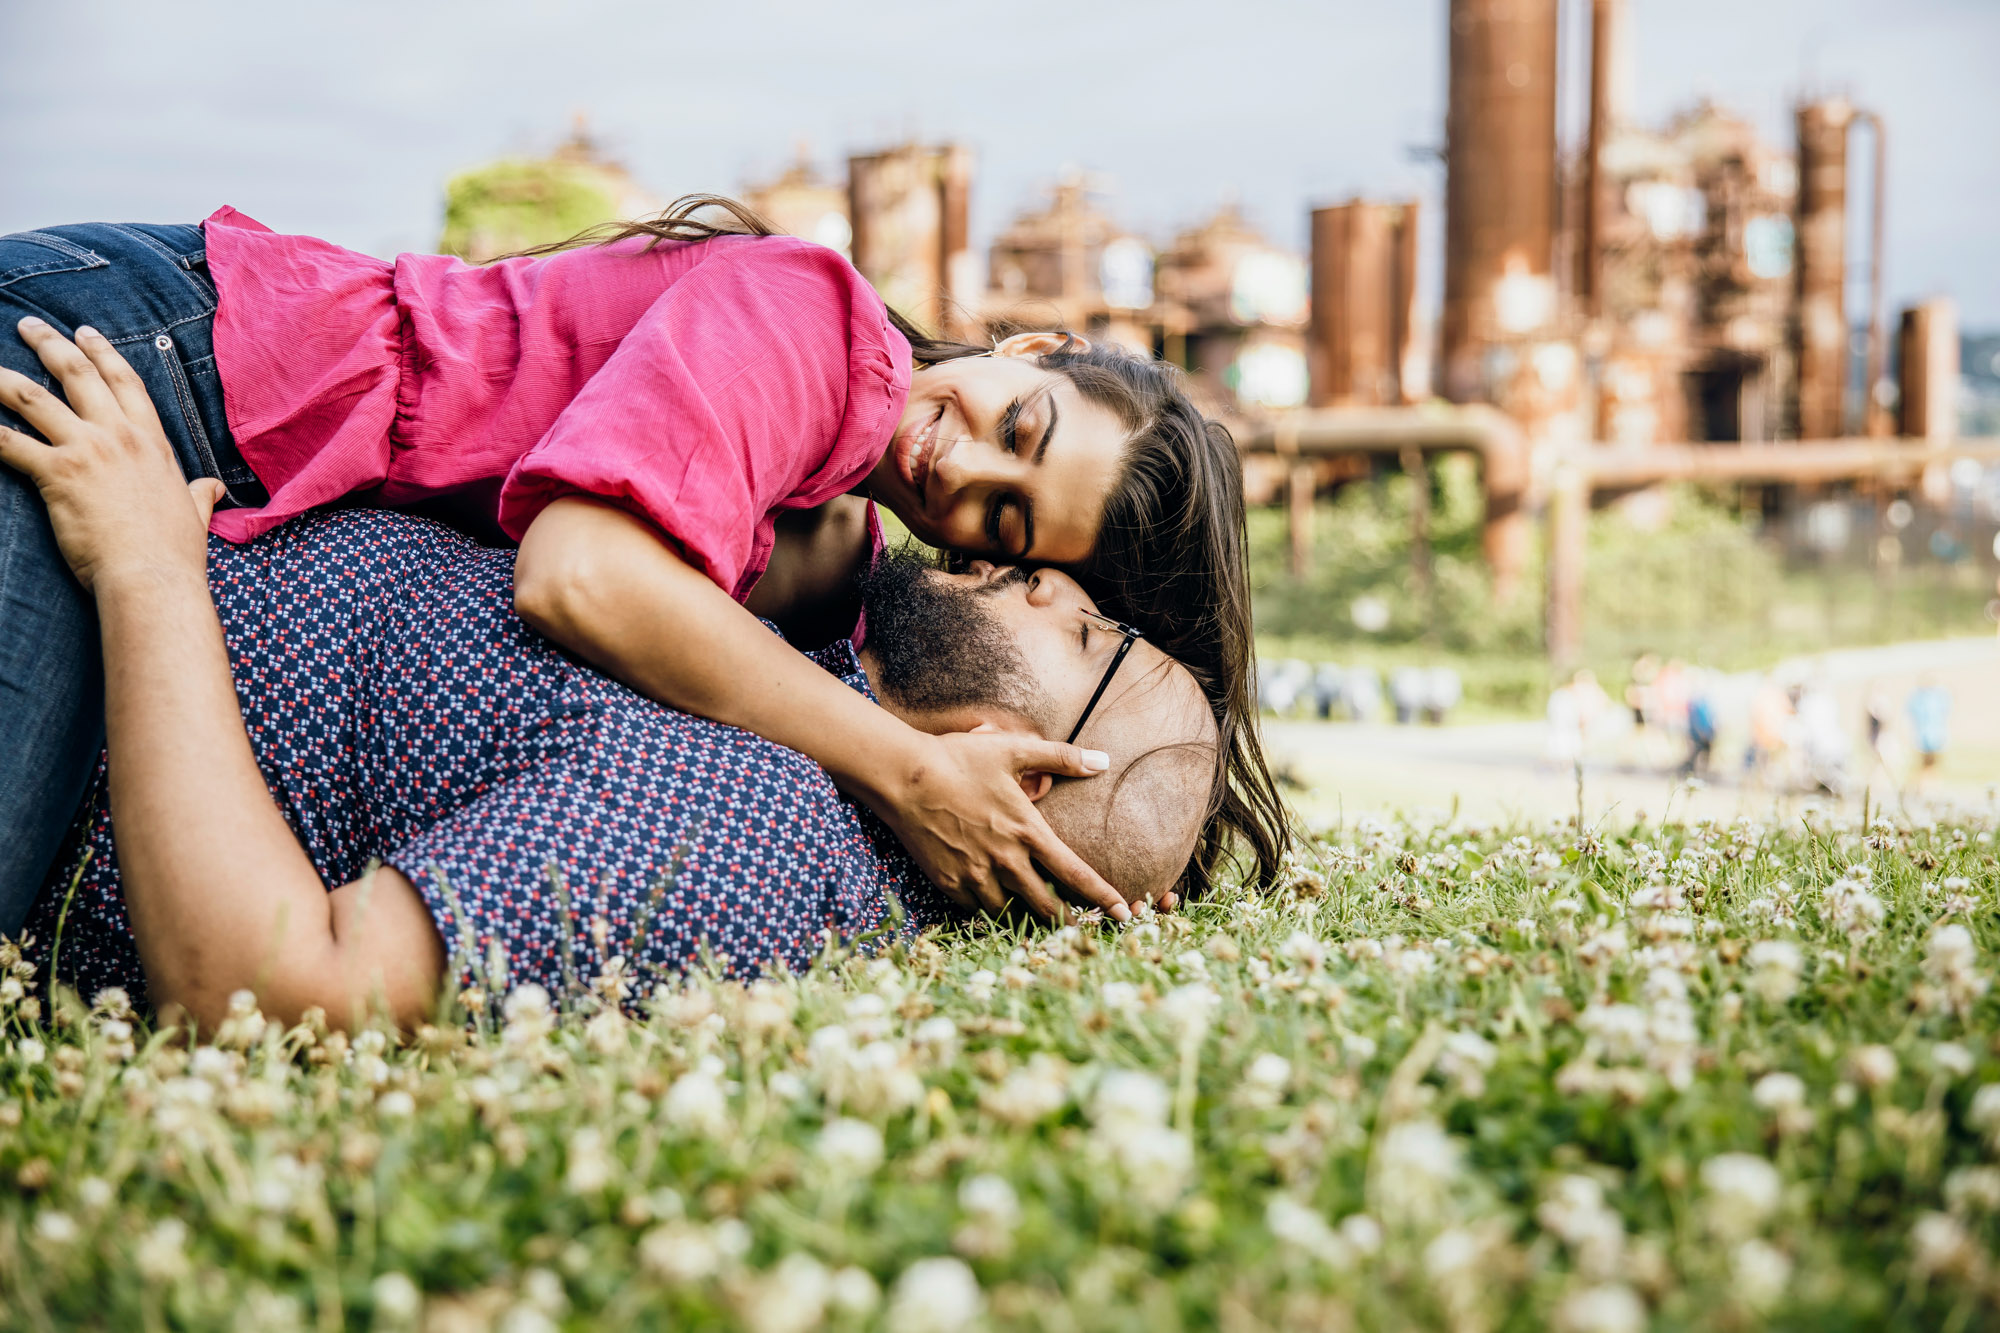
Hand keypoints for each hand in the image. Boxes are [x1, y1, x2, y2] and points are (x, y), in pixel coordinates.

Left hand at [0, 318, 225, 591]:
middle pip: (78, 375)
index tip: (85, 332)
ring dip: (2, 377)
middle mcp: (120, 437)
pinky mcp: (58, 473)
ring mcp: (88, 451)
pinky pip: (9, 442)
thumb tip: (213, 487)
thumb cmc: (173, 553)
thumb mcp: (193, 513)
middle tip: (28, 326)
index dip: (103, 353)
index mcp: (151, 442)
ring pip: (34, 398)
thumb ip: (199, 494)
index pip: (125, 383)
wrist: (153, 577)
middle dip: (49, 344)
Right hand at [881, 729, 1129, 922]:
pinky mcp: (948, 882)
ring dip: (1027, 918)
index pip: (1076, 875)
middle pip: (1047, 907)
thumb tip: (1103, 761)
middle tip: (1081, 928)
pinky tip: (996, 905)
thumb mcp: (1014, 750)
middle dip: (1068, 921)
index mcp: (1027, 832)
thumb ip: (1061, 757)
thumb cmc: (960, 758)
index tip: (1124, 914)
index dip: (1103, 898)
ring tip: (1038, 920)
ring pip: (1010, 913)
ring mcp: (975, 876)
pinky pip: (977, 909)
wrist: (903, 777)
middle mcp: (1005, 861)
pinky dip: (990, 909)